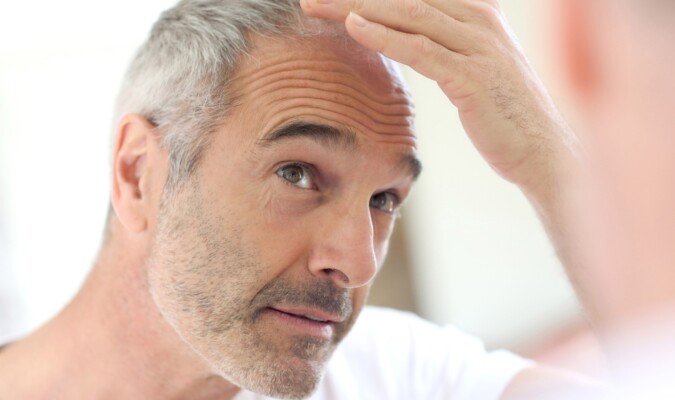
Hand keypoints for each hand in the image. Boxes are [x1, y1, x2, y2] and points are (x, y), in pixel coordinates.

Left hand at [301, 0, 573, 188]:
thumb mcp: (478, 69)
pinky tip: (352, 27)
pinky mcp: (473, 77)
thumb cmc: (505, 115)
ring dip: (356, 7)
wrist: (543, 151)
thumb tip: (415, 42)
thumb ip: (449, 47)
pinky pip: (420, 49)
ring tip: (316, 6)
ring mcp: (480, 45)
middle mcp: (481, 20)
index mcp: (481, 14)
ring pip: (409, 13)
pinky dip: (383, 35)